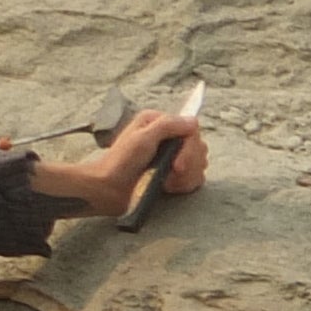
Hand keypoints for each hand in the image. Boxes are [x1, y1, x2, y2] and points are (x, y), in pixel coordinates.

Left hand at [40, 107, 209, 218]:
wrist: (110, 189)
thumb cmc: (120, 163)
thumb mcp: (142, 139)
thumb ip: (167, 126)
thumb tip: (193, 121)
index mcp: (158, 123)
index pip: (191, 130)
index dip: (189, 148)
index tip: (177, 164)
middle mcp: (167, 137)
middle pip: (199, 147)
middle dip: (189, 164)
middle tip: (173, 172)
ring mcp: (172, 156)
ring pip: (200, 164)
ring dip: (186, 177)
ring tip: (168, 182)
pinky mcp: (174, 174)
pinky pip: (195, 178)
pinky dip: (185, 185)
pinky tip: (169, 186)